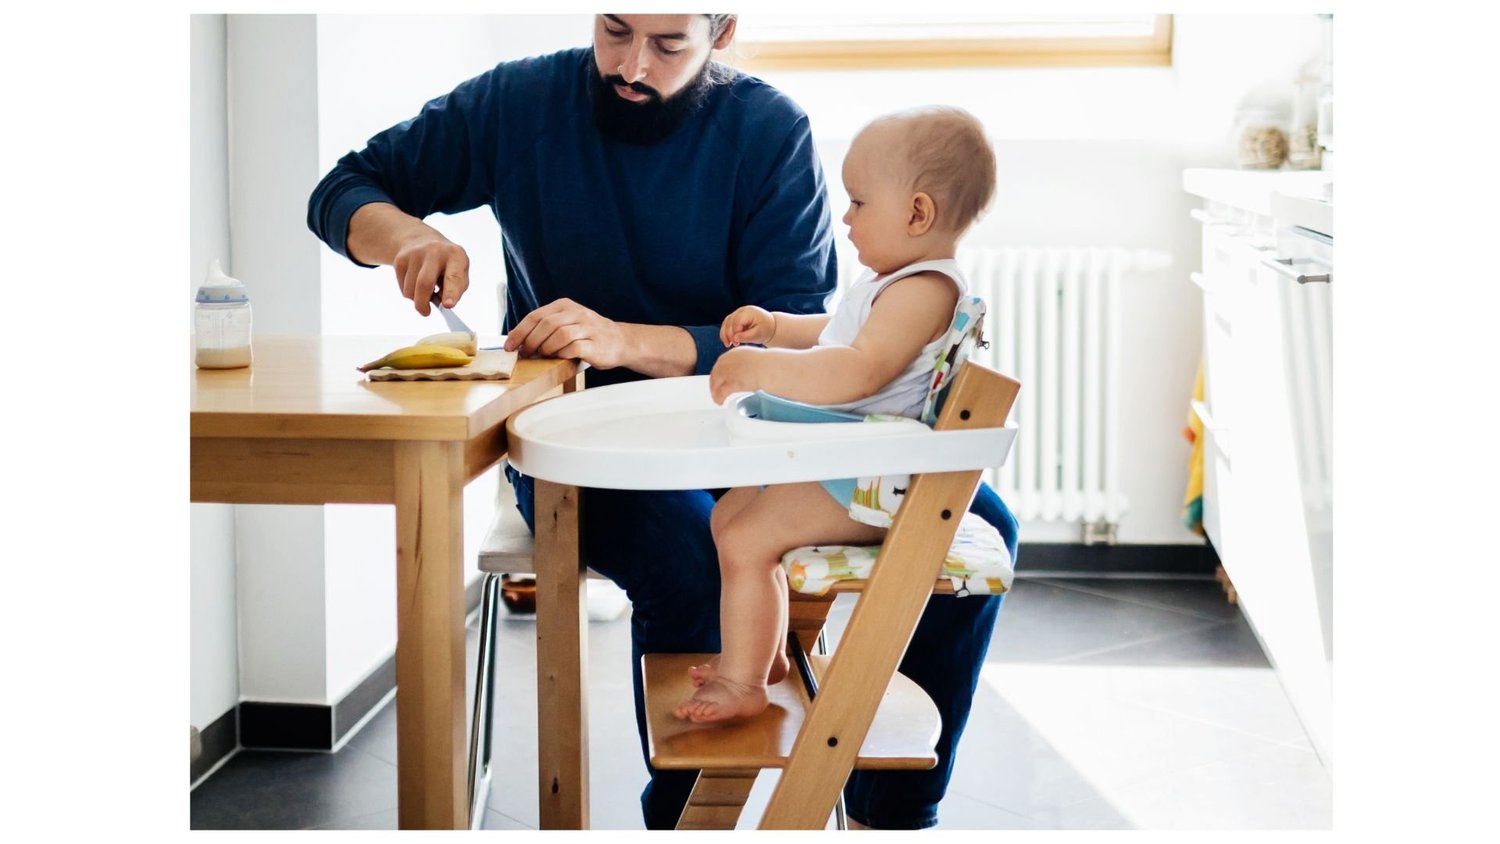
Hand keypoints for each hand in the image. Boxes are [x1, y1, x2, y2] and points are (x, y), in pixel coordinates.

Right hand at [393, 235, 469, 315]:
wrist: (424, 241)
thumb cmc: (447, 264)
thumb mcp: (459, 272)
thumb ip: (455, 289)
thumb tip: (442, 304)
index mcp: (455, 255)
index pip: (453, 277)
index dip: (451, 292)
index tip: (448, 305)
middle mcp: (435, 251)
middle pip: (424, 283)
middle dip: (423, 303)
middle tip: (426, 312)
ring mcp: (415, 253)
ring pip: (410, 289)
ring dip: (417, 298)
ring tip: (426, 291)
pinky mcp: (401, 259)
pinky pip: (402, 287)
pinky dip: (410, 292)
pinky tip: (416, 282)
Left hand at [503, 298, 627, 368]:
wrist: (620, 341)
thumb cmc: (588, 335)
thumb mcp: (567, 322)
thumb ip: (546, 327)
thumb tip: (518, 339)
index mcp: (565, 305)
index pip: (535, 316)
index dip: (519, 332)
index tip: (509, 346)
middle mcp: (576, 313)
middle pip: (545, 324)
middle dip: (531, 341)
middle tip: (526, 354)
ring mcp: (587, 327)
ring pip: (559, 334)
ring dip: (547, 348)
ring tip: (544, 356)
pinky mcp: (594, 343)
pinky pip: (573, 348)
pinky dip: (562, 354)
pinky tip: (560, 358)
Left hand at [709, 346, 766, 403]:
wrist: (770, 368)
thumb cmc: (768, 365)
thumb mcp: (753, 360)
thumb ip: (745, 365)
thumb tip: (745, 372)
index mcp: (734, 354)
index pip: (720, 364)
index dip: (717, 374)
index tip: (717, 380)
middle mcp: (728, 361)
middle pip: (715, 374)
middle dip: (714, 384)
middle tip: (714, 392)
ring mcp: (729, 372)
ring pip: (716, 383)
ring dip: (715, 392)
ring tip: (717, 399)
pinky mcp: (732, 383)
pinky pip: (721, 392)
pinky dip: (719, 397)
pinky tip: (720, 401)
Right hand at [720, 306, 775, 346]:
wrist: (770, 325)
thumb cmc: (765, 329)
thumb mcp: (758, 334)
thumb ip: (747, 336)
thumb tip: (734, 338)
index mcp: (748, 312)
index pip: (737, 322)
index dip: (735, 333)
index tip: (737, 343)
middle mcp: (741, 310)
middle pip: (730, 321)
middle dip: (730, 334)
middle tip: (735, 344)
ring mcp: (737, 313)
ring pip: (726, 322)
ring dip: (725, 334)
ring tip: (728, 344)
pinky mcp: (735, 317)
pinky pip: (726, 324)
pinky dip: (725, 333)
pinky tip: (728, 341)